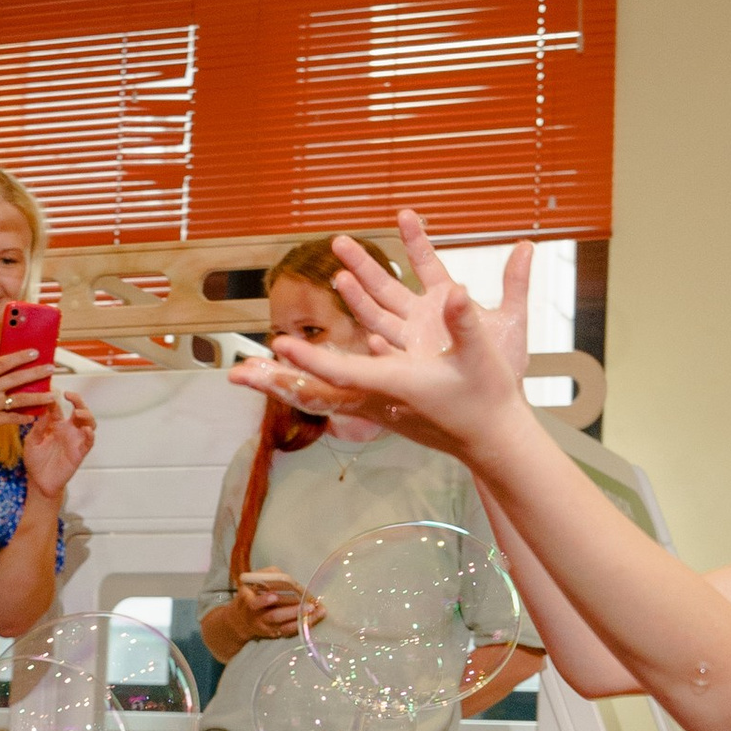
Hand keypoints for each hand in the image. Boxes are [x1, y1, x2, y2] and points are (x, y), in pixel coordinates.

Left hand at [18, 386, 94, 499]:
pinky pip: (89, 441)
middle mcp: (67, 430)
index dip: (55, 398)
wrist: (39, 482)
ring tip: (79, 412)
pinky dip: (90, 435)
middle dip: (78, 400)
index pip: (58, 407)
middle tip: (70, 395)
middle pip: (79, 410)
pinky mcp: (80, 452)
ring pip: (88, 423)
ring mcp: (75, 440)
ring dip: (87, 415)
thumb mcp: (31, 442)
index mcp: (55, 425)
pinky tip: (85, 430)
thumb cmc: (35, 461)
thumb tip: (44, 412)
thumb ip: (38, 427)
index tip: (50, 390)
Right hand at [230, 569, 310, 641]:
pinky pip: (289, 631)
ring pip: (284, 626)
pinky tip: (314, 618)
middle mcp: (257, 616)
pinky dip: (302, 625)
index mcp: (248, 600)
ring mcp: (266, 627)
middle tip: (309, 606)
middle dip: (292, 611)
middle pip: (275, 616)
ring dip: (302, 619)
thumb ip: (268, 575)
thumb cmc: (250, 595)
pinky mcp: (274, 633)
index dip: (264, 600)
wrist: (239, 621)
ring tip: (316, 612)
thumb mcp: (251, 581)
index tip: (274, 597)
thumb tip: (287, 577)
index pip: (254, 602)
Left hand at [242, 210, 527, 460]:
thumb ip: (465, 322)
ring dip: (284, 382)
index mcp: (397, 384)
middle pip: (317, 390)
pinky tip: (292, 372)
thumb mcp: (482, 355)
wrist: (493, 439)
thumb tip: (455, 291)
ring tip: (249, 372)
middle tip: (236, 375)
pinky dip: (307, 381)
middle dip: (277, 381)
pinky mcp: (379, 406)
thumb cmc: (489, 398)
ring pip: (319, 394)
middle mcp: (379, 398)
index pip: (344, 372)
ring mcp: (375, 406)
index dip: (312, 359)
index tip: (280, 345)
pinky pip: (332, 394)